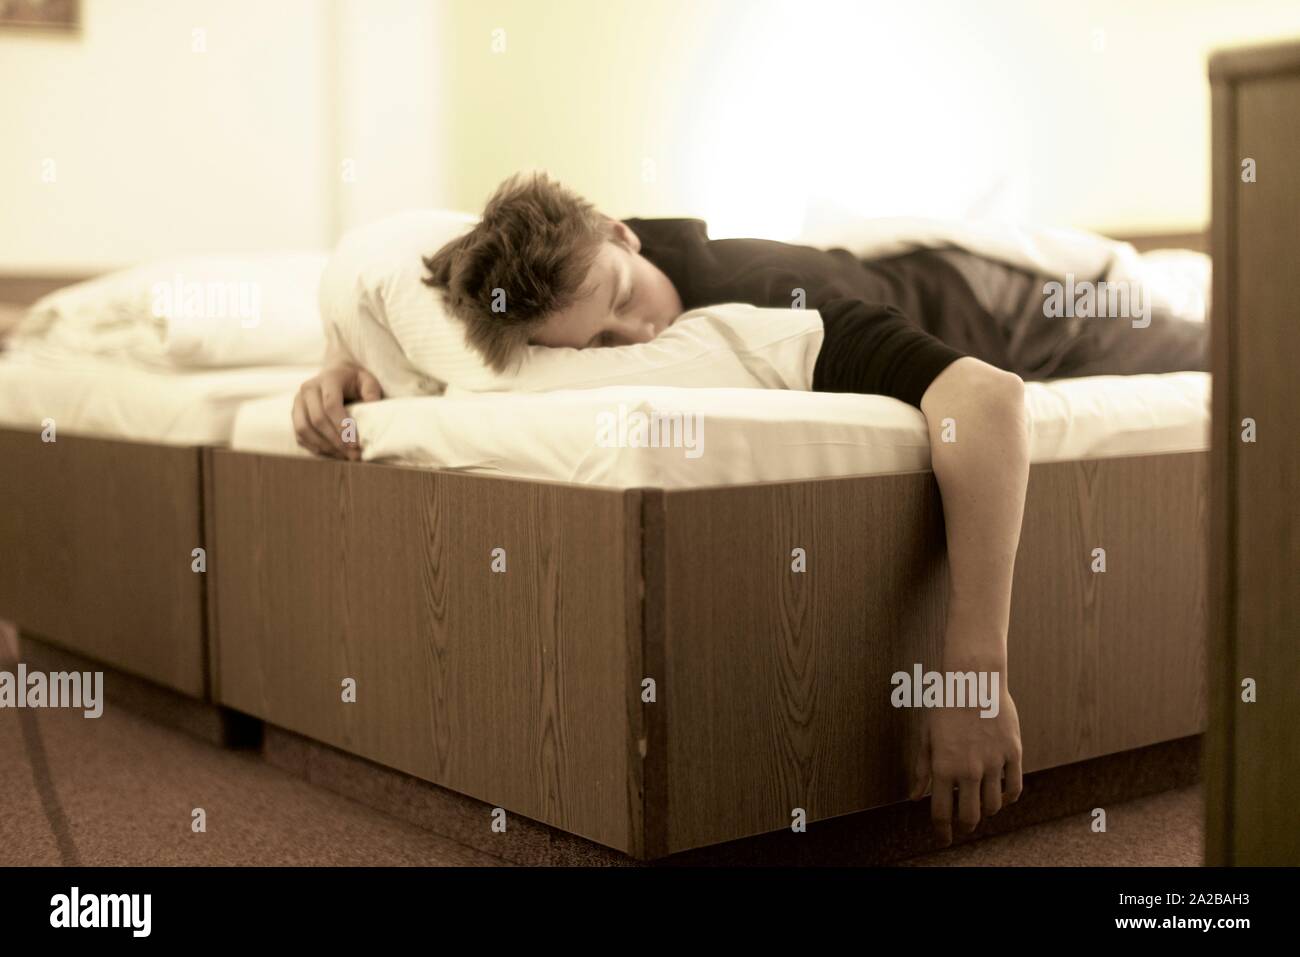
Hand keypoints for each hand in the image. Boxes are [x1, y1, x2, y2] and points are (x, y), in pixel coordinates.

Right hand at [292, 363, 382, 459]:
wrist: (335, 374)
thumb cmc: (354, 381)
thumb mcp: (367, 380)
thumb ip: (371, 391)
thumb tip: (372, 406)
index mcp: (327, 379)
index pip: (331, 405)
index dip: (342, 427)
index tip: (355, 444)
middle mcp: (308, 389)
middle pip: (317, 419)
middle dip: (336, 441)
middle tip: (353, 455)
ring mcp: (298, 402)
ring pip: (304, 429)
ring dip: (325, 446)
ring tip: (344, 456)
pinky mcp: (294, 414)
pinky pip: (299, 435)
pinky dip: (314, 447)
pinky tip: (332, 453)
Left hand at [910, 686, 1022, 844]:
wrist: (973, 678)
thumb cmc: (944, 706)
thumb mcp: (926, 736)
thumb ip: (922, 769)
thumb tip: (914, 797)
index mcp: (943, 767)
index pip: (941, 813)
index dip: (942, 831)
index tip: (943, 839)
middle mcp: (969, 769)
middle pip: (970, 816)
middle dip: (965, 827)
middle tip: (963, 827)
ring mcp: (993, 762)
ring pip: (993, 805)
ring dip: (986, 811)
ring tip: (980, 805)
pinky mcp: (1013, 753)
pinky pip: (1014, 787)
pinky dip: (1008, 798)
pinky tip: (1001, 795)